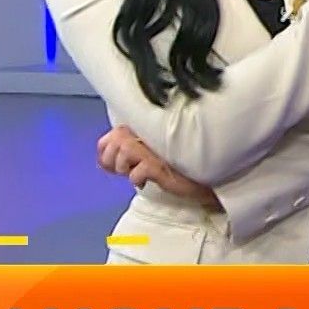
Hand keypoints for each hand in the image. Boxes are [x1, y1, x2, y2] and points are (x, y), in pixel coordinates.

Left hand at [97, 125, 220, 210]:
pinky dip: (136, 178)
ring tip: (136, 173)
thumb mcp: (149, 157)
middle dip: (113, 159)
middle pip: (116, 138)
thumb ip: (126, 154)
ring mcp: (157, 147)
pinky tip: (145, 181)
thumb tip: (102, 161)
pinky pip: (137, 170)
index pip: (113, 132)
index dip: (105, 149)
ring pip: (124, 150)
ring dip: (124, 167)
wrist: (205, 181)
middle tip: (124, 170)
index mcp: (148, 127)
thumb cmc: (180, 167)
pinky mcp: (161, 164)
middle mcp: (152, 132)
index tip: (109, 164)